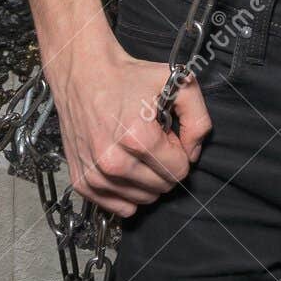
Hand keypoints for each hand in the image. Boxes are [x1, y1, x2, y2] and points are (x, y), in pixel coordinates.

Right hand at [46, 36, 212, 218]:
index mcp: (137, 138)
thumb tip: (192, 153)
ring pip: (142, 199)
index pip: (179, 170)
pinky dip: (126, 191)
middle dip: (163, 164)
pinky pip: (118, 206)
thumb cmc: (127, 78)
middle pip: (162, 187)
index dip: (178, 150)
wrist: (84, 73)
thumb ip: (198, 120)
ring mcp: (95, 175)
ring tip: (134, 148)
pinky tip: (124, 165)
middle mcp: (113, 162)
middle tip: (150, 139)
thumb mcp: (177, 84)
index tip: (165, 133)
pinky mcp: (82, 182)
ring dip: (146, 178)